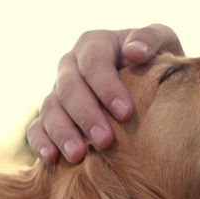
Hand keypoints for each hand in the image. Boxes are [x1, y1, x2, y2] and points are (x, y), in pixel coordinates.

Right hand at [27, 24, 183, 162]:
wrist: (149, 87)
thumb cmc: (156, 63)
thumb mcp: (162, 42)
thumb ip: (151, 39)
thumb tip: (135, 52)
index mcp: (95, 45)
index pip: (94, 62)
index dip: (107, 86)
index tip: (126, 113)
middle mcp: (71, 66)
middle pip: (69, 87)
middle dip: (86, 115)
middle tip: (105, 141)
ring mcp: (58, 92)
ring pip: (50, 109)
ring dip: (62, 132)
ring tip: (78, 156)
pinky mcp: (50, 117)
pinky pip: (37, 128)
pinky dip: (41, 142)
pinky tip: (52, 159)